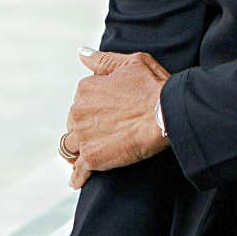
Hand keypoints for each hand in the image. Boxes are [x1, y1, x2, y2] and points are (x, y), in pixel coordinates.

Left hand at [64, 49, 170, 188]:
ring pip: (71, 145)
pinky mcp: (92, 158)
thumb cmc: (153, 86)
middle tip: (104, 132)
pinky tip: (78, 181)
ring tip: (86, 156)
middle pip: (73, 122)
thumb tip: (81, 54)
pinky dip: (78, 177)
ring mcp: (83, 136)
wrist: (165, 114)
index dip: (95, 105)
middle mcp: (78, 111)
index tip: (108, 111)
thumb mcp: (131, 63)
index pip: (81, 98)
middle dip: (85, 126)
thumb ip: (103, 60)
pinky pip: (79, 171)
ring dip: (77, 150)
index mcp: (86, 88)